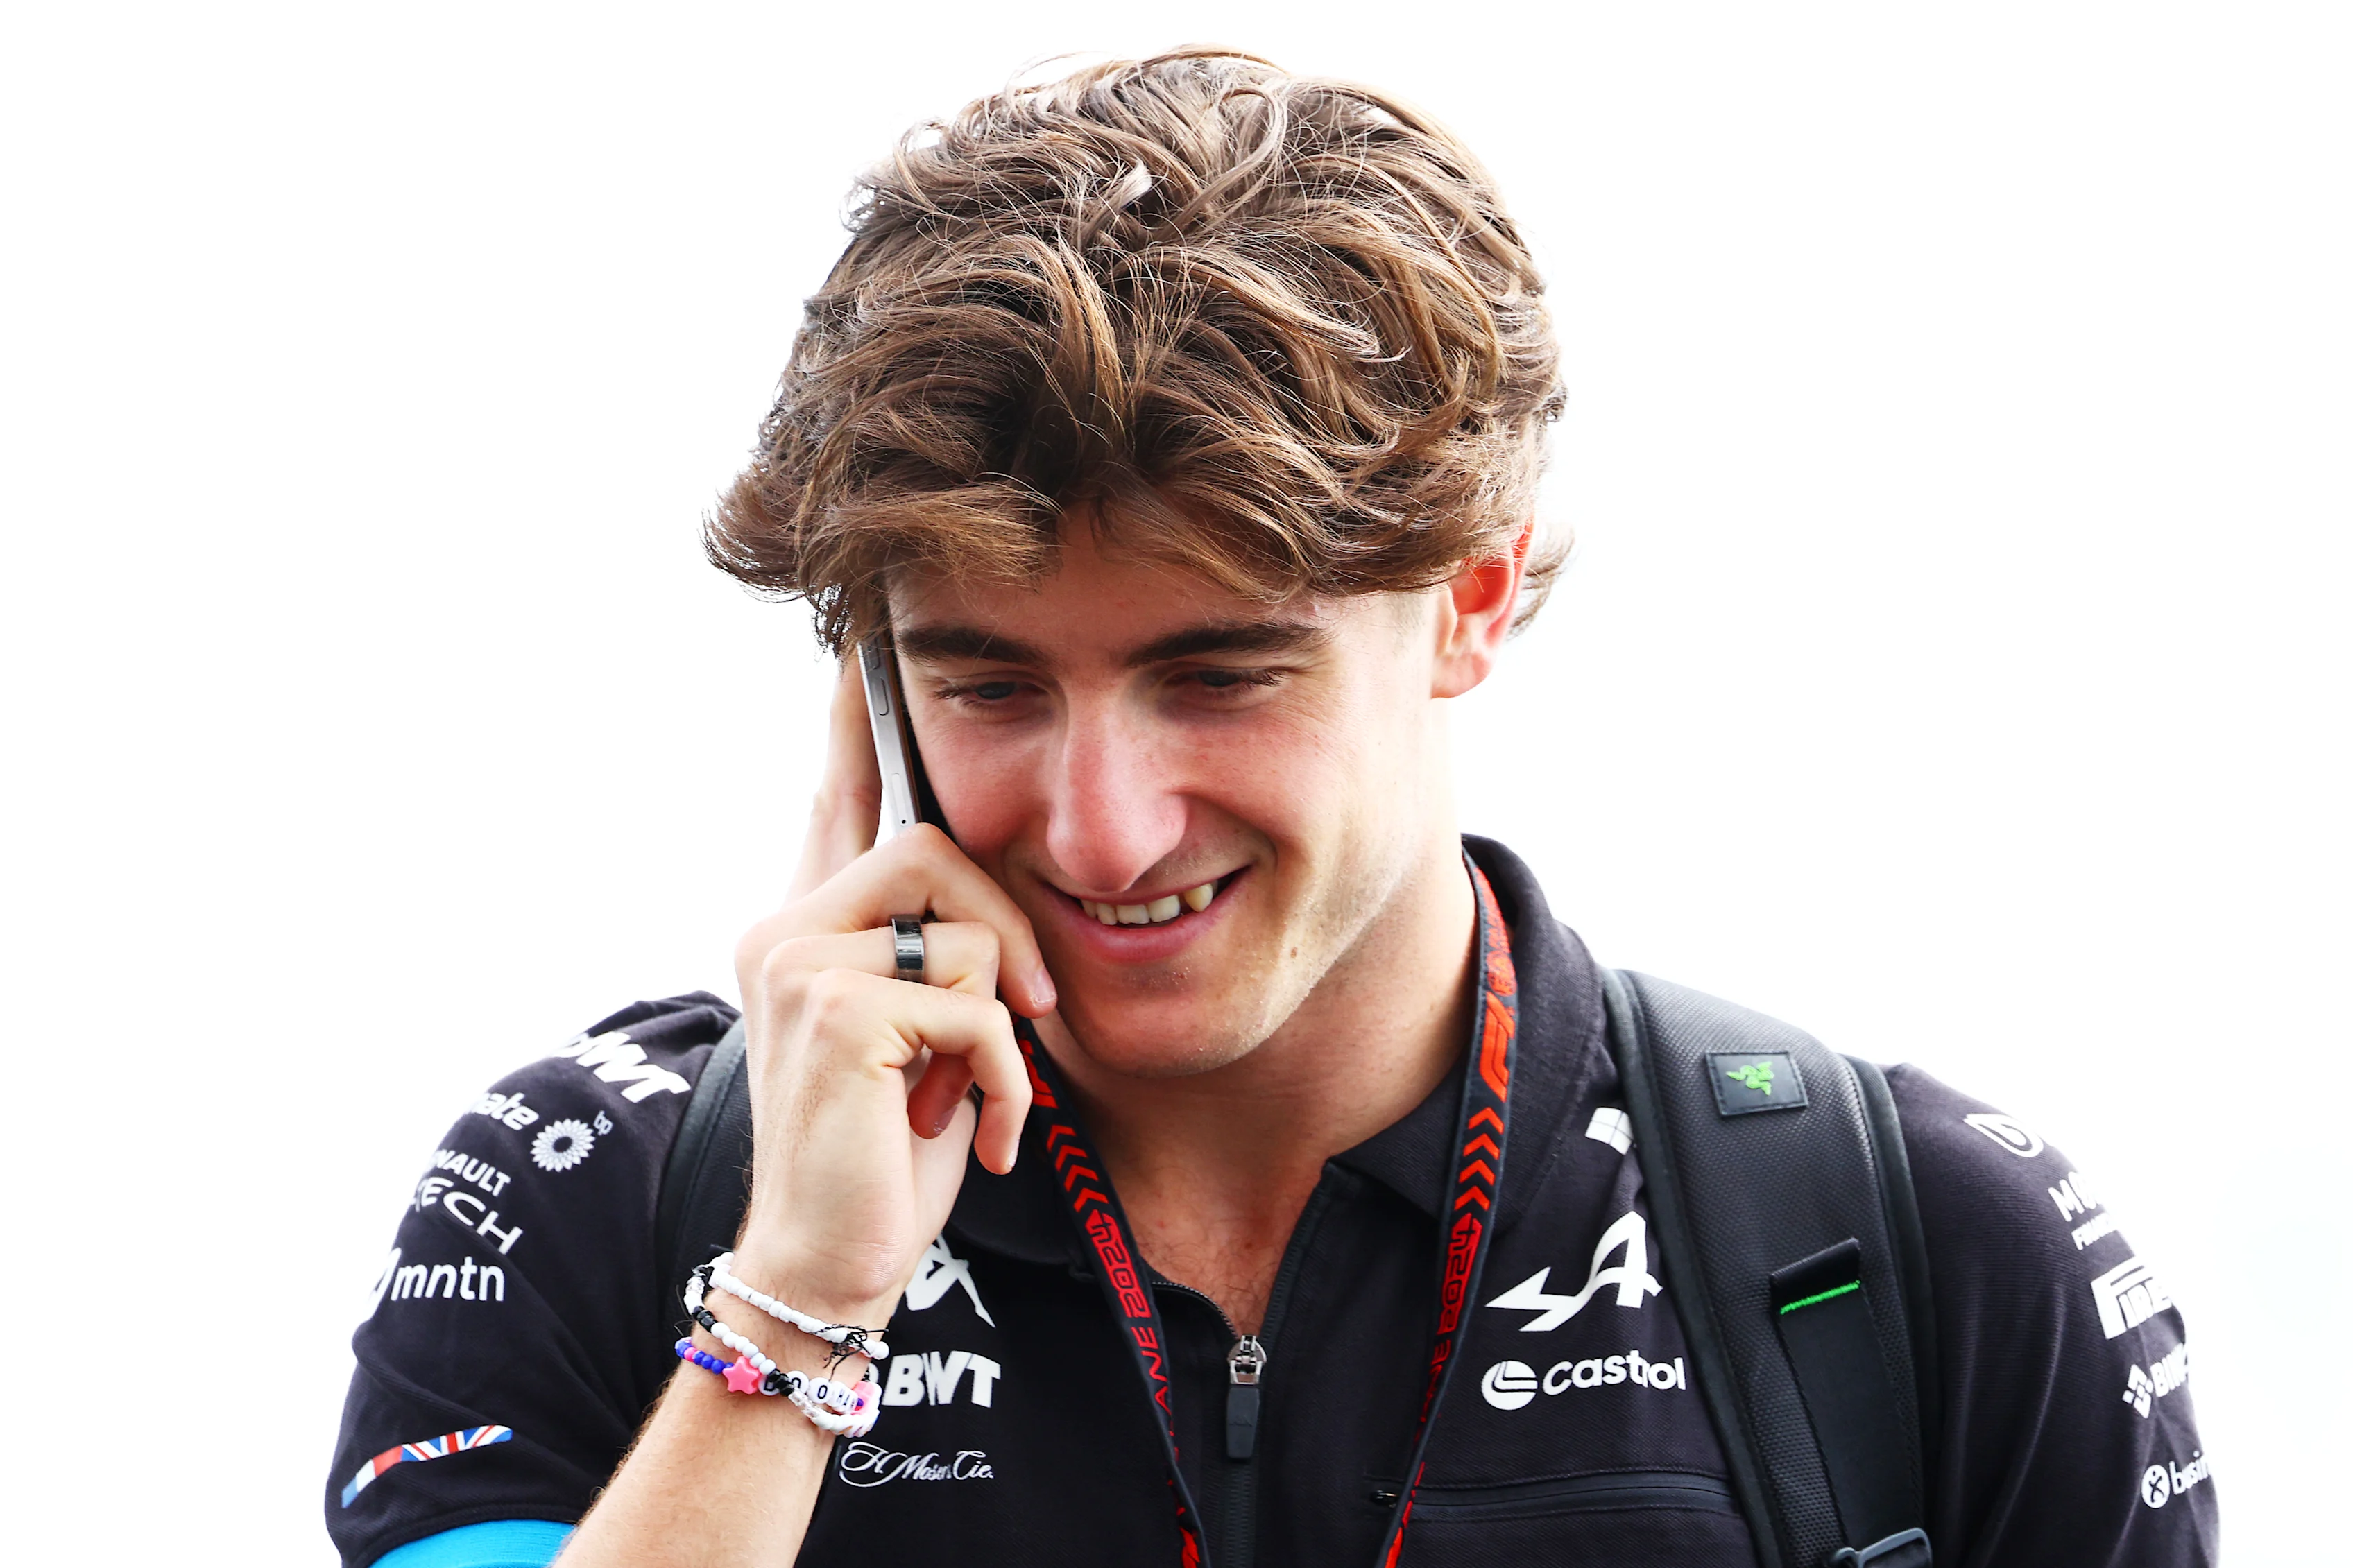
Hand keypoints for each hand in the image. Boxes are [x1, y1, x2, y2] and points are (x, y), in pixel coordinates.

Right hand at [728, 660, 1054, 1321]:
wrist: (833, 1262)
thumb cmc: (889, 1152)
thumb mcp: (921, 1034)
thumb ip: (932, 952)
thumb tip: (985, 883)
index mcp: (802, 924)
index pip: (837, 795)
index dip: (855, 717)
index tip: (865, 637)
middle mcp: (784, 927)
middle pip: (934, 845)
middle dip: (1008, 930)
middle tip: (1028, 1017)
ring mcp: (798, 961)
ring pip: (963, 927)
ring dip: (1001, 1021)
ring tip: (976, 1088)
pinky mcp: (834, 1009)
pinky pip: (976, 1004)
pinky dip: (1003, 1078)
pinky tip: (979, 1132)